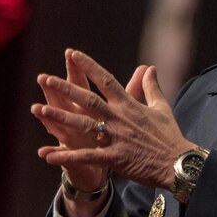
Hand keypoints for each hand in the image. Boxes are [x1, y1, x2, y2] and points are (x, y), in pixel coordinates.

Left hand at [32, 50, 194, 191]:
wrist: (177, 162)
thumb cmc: (169, 135)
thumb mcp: (161, 107)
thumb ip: (151, 87)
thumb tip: (149, 68)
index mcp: (130, 105)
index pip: (107, 80)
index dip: (89, 66)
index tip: (73, 54)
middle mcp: (120, 118)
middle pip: (89, 99)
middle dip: (67, 88)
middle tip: (46, 78)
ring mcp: (116, 137)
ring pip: (84, 124)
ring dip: (60, 117)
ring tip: (39, 110)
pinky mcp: (115, 157)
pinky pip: (87, 156)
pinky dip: (67, 155)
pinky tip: (48, 155)